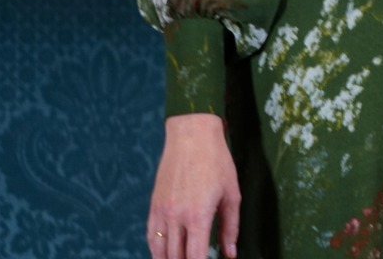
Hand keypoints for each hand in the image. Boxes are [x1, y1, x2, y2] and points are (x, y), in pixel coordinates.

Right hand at [148, 113, 240, 258]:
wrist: (192, 136)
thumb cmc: (217, 162)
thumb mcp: (232, 194)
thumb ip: (230, 227)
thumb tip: (230, 253)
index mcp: (198, 216)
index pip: (194, 257)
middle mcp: (176, 218)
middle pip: (176, 257)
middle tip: (197, 258)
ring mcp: (162, 212)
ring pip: (160, 251)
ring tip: (183, 258)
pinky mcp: (154, 206)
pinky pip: (151, 236)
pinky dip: (156, 250)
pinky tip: (165, 253)